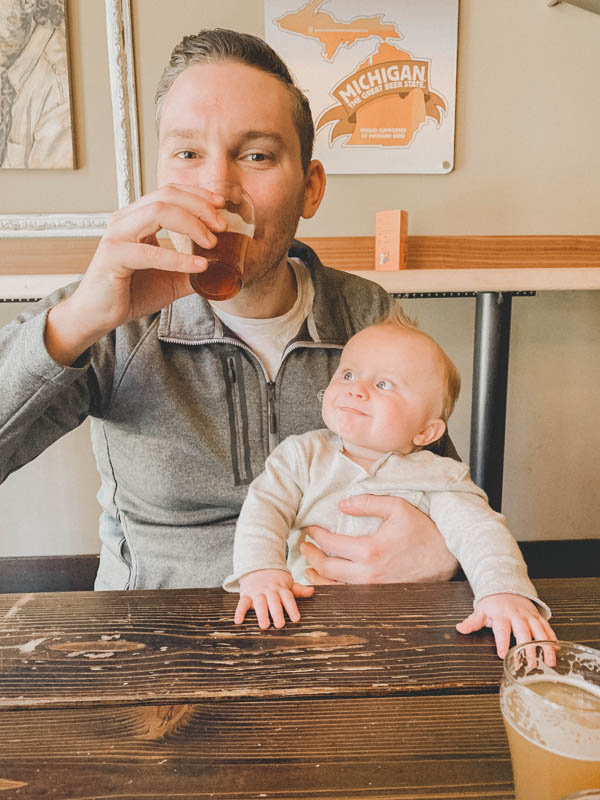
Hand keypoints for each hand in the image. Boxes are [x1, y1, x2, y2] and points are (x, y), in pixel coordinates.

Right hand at [45, 184, 226, 364]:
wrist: (98, 316)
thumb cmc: (130, 294)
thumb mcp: (170, 279)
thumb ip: (192, 269)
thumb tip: (222, 269)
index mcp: (136, 218)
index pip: (169, 192)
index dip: (197, 193)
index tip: (220, 203)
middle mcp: (124, 220)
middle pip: (166, 196)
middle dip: (199, 206)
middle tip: (222, 225)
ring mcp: (117, 235)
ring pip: (158, 212)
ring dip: (191, 224)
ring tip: (212, 242)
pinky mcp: (113, 256)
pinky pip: (150, 251)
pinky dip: (178, 257)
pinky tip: (199, 265)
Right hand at [234, 569, 313, 628]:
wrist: (257, 566)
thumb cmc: (275, 580)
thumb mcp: (287, 583)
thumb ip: (298, 590)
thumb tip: (312, 591)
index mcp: (280, 588)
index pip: (287, 597)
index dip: (292, 608)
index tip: (296, 619)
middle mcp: (269, 590)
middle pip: (274, 601)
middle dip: (277, 612)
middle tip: (280, 625)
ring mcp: (257, 592)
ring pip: (259, 603)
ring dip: (261, 613)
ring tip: (264, 625)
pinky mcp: (246, 594)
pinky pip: (242, 603)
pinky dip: (240, 611)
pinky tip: (238, 621)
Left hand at [300, 494, 457, 584]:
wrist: (445, 558)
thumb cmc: (422, 531)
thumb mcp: (397, 507)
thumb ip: (368, 503)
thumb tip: (342, 504)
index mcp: (370, 550)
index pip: (331, 544)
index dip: (316, 535)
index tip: (310, 528)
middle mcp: (368, 573)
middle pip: (326, 569)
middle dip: (310, 556)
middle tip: (304, 545)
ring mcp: (373, 588)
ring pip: (334, 587)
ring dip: (317, 576)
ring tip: (309, 565)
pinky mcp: (379, 595)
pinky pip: (348, 596)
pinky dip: (332, 588)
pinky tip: (327, 580)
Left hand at [456, 593, 556, 658]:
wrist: (506, 588)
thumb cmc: (493, 603)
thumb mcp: (481, 611)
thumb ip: (472, 622)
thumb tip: (460, 628)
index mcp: (502, 615)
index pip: (502, 629)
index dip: (502, 642)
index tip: (503, 654)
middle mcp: (517, 615)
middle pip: (523, 631)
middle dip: (528, 647)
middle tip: (530, 664)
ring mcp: (529, 616)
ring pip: (539, 631)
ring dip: (545, 646)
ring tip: (549, 662)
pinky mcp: (538, 617)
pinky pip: (547, 627)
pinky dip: (553, 639)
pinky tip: (557, 651)